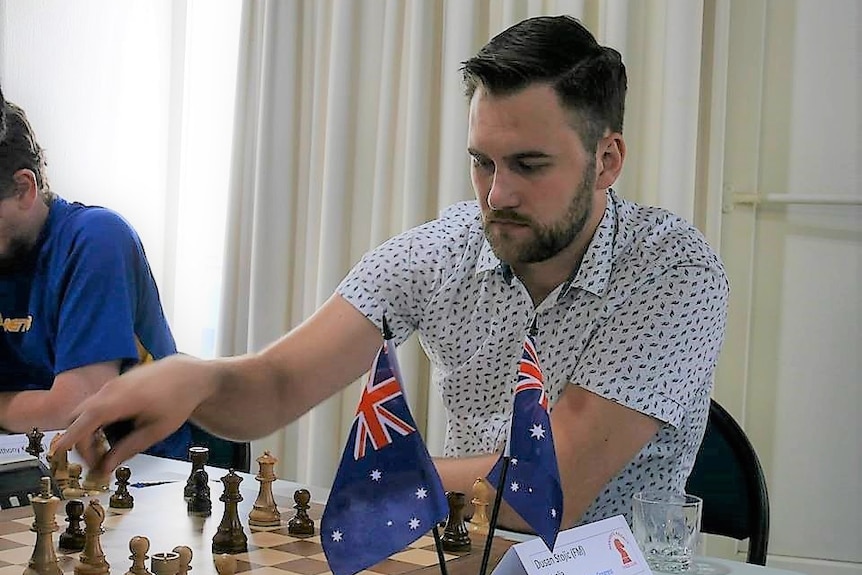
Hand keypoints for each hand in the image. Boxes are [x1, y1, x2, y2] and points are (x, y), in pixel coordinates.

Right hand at [53, 354, 215, 473]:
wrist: (186, 375)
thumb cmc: (176, 401)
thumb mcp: (156, 431)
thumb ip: (128, 449)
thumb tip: (106, 468)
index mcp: (119, 401)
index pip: (84, 421)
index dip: (69, 440)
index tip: (59, 455)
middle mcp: (109, 390)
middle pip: (77, 417)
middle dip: (80, 441)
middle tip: (97, 461)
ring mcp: (110, 386)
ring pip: (85, 411)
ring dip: (89, 432)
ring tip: (108, 449)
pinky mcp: (113, 386)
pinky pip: (95, 405)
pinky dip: (97, 421)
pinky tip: (116, 433)